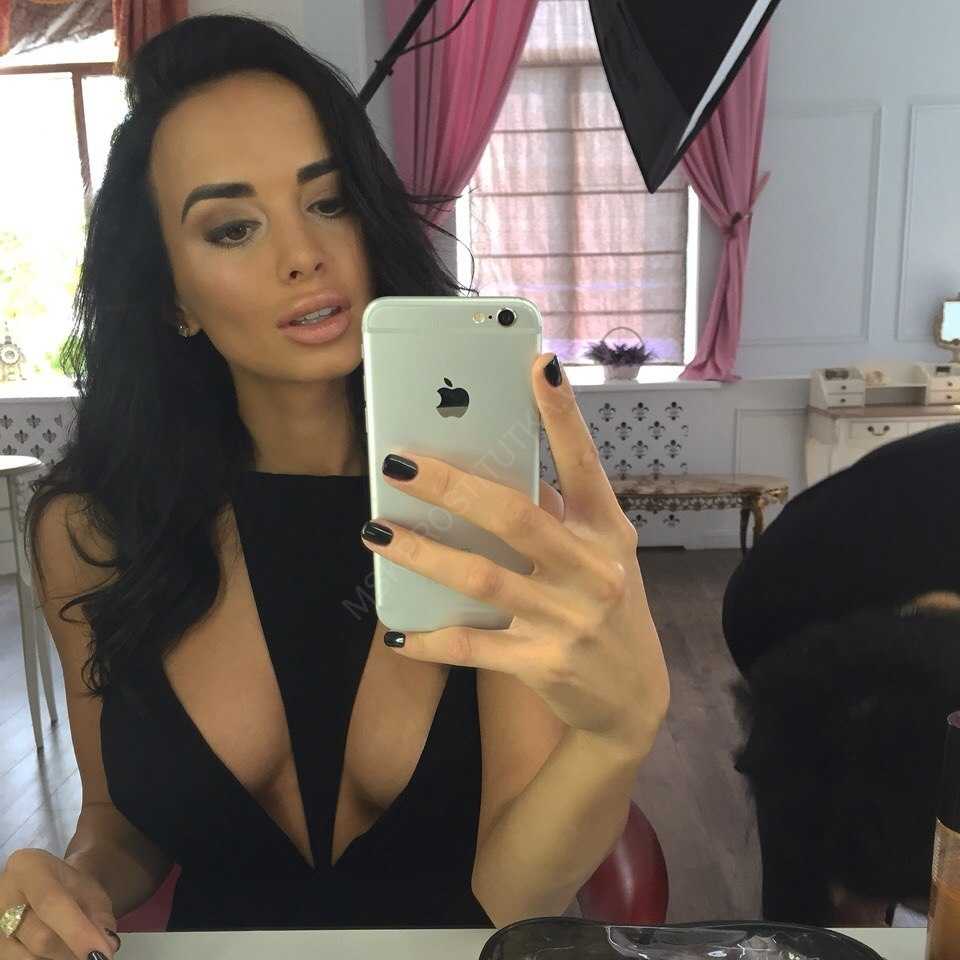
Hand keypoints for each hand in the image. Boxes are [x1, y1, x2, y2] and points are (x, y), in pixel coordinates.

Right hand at [0, 848, 119, 959]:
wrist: (46, 886)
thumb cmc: (70, 887)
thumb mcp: (91, 891)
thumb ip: (99, 916)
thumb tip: (106, 947)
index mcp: (28, 867)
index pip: (52, 903)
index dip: (77, 931)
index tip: (101, 953)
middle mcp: (2, 895)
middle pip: (40, 937)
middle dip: (73, 951)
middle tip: (98, 956)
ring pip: (29, 958)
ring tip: (79, 952)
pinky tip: (62, 955)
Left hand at [361, 352, 668, 756]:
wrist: (633, 700)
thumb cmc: (608, 607)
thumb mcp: (602, 556)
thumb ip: (559, 518)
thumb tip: (491, 477)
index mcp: (606, 531)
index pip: (585, 463)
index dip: (562, 415)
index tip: (538, 363)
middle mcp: (592, 569)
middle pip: (514, 517)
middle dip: (452, 486)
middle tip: (398, 464)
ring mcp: (568, 618)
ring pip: (481, 578)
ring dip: (423, 553)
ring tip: (376, 532)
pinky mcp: (543, 663)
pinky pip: (474, 647)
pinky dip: (431, 640)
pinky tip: (397, 633)